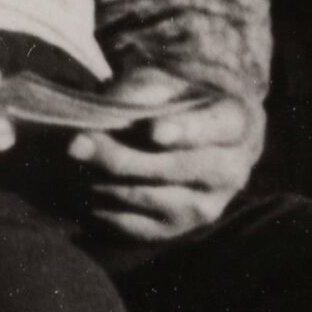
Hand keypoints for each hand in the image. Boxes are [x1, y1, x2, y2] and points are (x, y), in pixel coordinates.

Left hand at [63, 67, 263, 243]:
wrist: (198, 134)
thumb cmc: (178, 97)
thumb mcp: (164, 81)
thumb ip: (137, 95)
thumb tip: (98, 123)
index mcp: (236, 122)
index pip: (216, 127)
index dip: (186, 131)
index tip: (153, 131)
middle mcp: (231, 170)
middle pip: (172, 168)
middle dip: (120, 157)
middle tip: (77, 144)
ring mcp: (206, 205)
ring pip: (149, 198)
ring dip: (104, 181)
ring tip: (75, 161)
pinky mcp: (179, 230)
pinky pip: (134, 225)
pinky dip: (104, 206)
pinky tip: (85, 184)